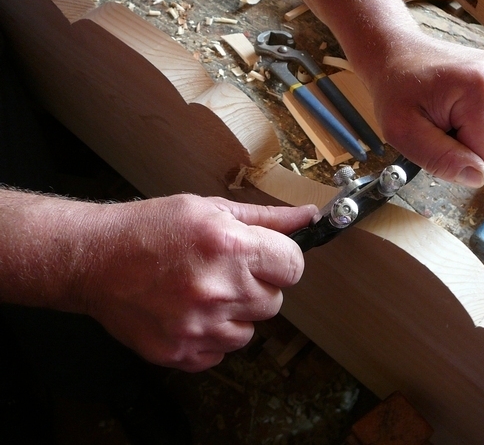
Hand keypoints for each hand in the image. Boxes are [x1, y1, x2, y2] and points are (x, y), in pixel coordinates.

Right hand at [82, 195, 317, 371]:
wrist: (95, 260)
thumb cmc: (151, 228)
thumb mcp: (210, 209)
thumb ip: (266, 217)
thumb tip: (308, 217)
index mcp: (231, 248)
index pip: (294, 267)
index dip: (281, 261)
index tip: (266, 259)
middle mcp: (220, 290)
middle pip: (275, 301)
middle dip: (256, 287)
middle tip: (223, 273)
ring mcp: (201, 327)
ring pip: (250, 331)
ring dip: (235, 315)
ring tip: (201, 293)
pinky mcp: (183, 353)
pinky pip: (222, 352)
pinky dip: (211, 337)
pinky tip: (188, 313)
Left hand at [366, 35, 483, 186]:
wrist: (396, 55)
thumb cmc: (395, 90)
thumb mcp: (403, 133)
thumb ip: (439, 159)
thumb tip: (477, 177)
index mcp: (481, 89)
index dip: (460, 156)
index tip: (436, 135)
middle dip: (470, 148)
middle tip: (440, 126)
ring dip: (478, 139)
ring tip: (449, 118)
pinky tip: (462, 113)